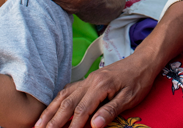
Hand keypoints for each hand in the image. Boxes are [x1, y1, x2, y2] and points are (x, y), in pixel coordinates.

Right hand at [36, 55, 159, 127]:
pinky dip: (57, 100)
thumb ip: (110, 110)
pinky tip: (51, 108)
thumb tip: (95, 125)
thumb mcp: (129, 98)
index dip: (72, 126)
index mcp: (100, 86)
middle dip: (53, 120)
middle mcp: (90, 81)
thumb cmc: (138, 80)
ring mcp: (88, 79)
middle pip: (67, 103)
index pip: (81, 110)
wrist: (143, 61)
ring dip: (50, 111)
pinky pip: (68, 89)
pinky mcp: (88, 80)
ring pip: (64, 96)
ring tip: (39, 124)